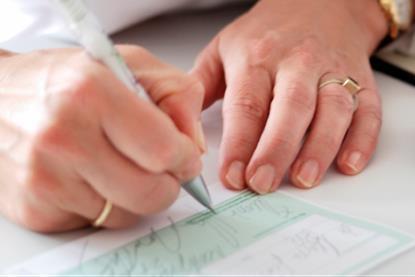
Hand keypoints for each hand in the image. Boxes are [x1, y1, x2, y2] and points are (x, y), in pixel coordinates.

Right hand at [0, 45, 204, 231]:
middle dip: (166, 184)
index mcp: (92, 94)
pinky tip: (87, 176)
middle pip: (151, 193)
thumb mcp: (127, 65)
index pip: (165, 150)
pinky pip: (96, 222)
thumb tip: (195, 145)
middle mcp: (64, 138)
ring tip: (115, 164)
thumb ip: (176, 94)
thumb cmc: (63, 81)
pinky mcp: (35, 209)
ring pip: (127, 214)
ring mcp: (46, 179)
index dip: (185, 158)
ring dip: (134, 195)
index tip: (184, 156)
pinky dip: (104, 203)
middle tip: (158, 167)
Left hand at [191, 0, 387, 192]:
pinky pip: (367, 110)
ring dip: (320, 147)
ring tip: (304, 178)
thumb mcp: (223, 48)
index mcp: (257, 58)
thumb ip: (200, 86)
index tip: (232, 175)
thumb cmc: (267, 32)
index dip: (239, 143)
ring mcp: (332, 71)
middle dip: (276, 149)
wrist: (319, 3)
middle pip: (290, 108)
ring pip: (332, 109)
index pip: (247, 104)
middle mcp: (297, 64)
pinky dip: (362, 139)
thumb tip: (183, 127)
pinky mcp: (360, 80)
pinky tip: (349, 163)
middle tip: (262, 183)